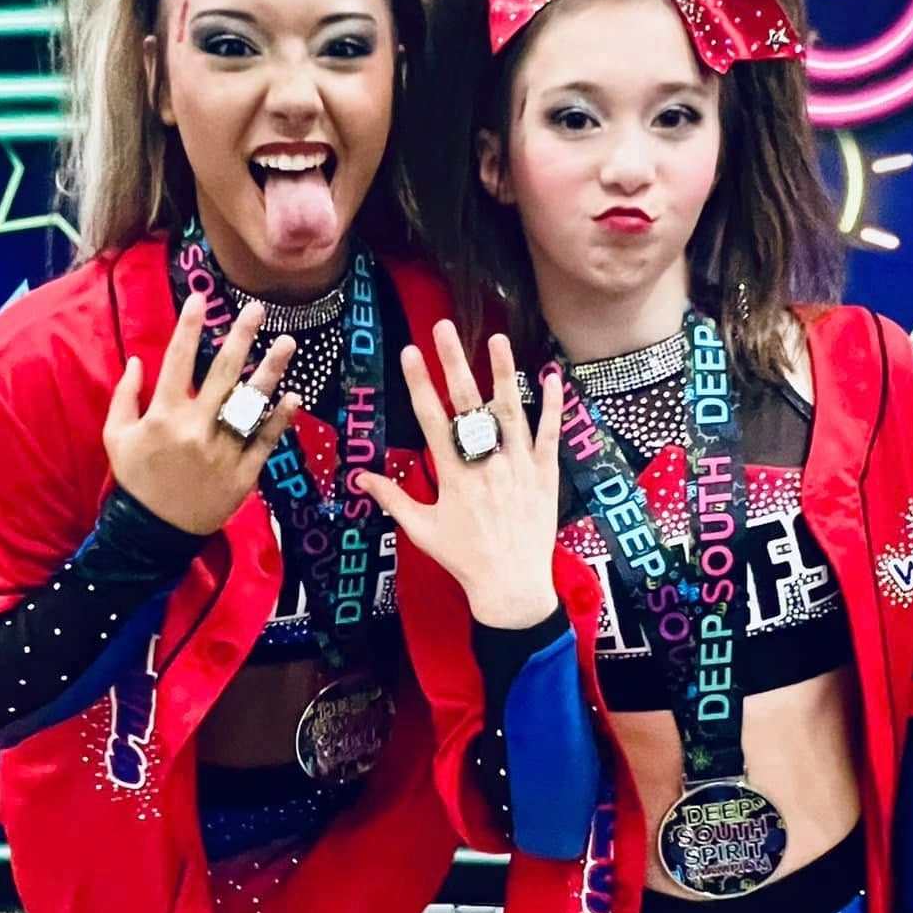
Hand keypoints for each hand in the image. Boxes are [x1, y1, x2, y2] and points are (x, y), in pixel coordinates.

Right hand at [102, 294, 300, 535]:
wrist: (154, 533)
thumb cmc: (136, 479)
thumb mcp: (116, 437)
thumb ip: (125, 396)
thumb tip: (138, 360)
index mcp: (162, 416)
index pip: (177, 361)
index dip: (188, 327)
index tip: (200, 298)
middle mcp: (195, 428)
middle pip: (222, 375)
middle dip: (240, 338)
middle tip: (258, 309)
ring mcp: (222, 451)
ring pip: (249, 404)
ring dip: (270, 371)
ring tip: (287, 342)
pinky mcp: (243, 474)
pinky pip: (264, 442)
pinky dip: (279, 420)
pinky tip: (294, 396)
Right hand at [357, 323, 562, 628]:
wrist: (511, 585)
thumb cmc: (463, 558)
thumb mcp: (422, 529)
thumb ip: (392, 498)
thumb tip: (360, 477)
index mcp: (454, 475)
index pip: (432, 419)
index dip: (420, 383)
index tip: (409, 352)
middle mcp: (486, 464)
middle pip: (468, 405)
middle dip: (454, 363)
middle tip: (443, 328)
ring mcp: (518, 467)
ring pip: (510, 411)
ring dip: (502, 373)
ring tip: (495, 338)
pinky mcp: (545, 475)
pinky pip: (550, 434)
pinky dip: (552, 406)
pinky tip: (550, 376)